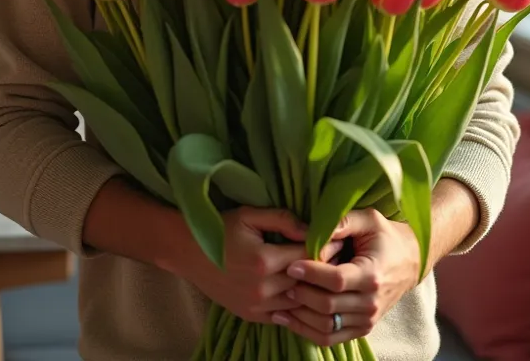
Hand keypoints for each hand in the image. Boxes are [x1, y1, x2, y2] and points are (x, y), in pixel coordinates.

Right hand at [167, 207, 340, 324]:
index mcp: (264, 260)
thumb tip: (311, 228)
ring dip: (313, 290)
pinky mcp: (252, 315)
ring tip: (328, 277)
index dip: (326, 247)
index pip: (306, 255)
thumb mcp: (249, 215)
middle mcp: (262, 288)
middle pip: (306, 281)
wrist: (187, 252)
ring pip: (298, 302)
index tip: (341, 241)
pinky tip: (306, 293)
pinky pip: (284, 316)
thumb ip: (282, 219)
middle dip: (325, 270)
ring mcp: (257, 306)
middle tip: (342, 259)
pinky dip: (297, 306)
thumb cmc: (219, 228)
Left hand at [272, 208, 420, 345]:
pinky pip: (330, 338)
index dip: (311, 274)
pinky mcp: (362, 329)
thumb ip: (342, 222)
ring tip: (280, 298)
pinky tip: (287, 318)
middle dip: (301, 294)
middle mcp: (371, 302)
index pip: (336, 280)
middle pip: (328, 305)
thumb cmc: (385, 236)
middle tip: (283, 280)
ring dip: (299, 315)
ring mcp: (367, 319)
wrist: (410, 261)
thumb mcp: (368, 219)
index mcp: (372, 275)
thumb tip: (314, 233)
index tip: (292, 265)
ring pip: (326, 326)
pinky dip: (306, 331)